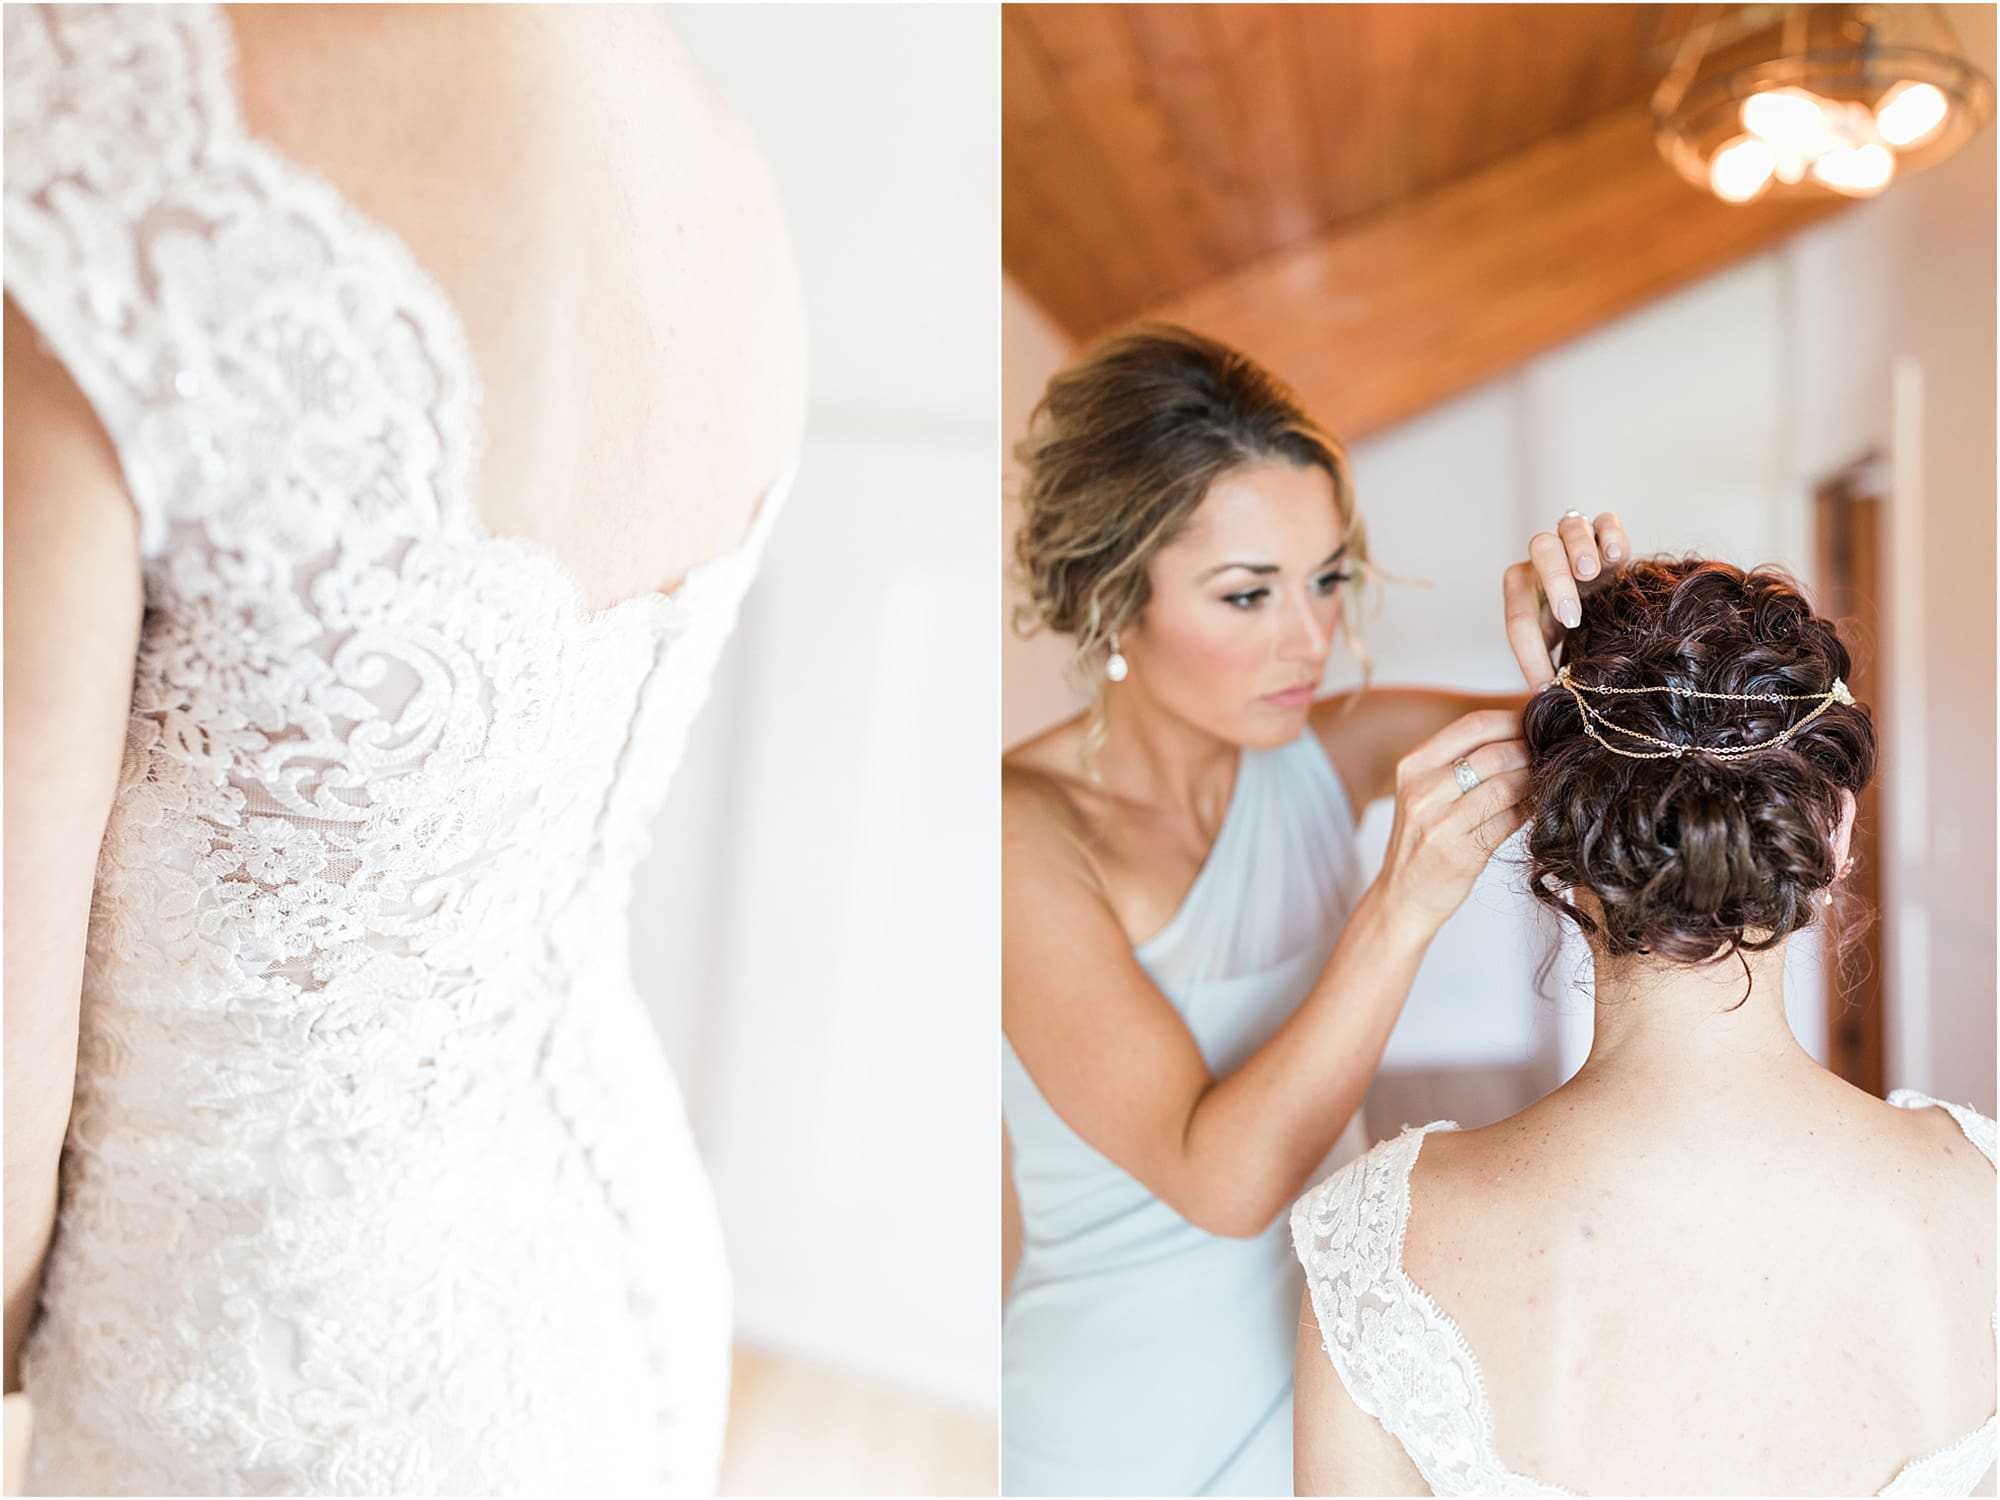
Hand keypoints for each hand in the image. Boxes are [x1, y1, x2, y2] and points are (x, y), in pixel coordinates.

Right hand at [1375, 709, 1530, 938]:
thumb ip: (1463, 762)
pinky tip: (1538, 808)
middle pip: (1494, 754)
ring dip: (1535, 781)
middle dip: (1531, 751)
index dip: (1513, 720)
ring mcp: (1440, 823)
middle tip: (1553, 754)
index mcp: (1413, 766)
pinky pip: (1510, 821)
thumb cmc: (1423, 839)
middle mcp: (1422, 791)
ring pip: (1507, 786)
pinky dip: (1531, 810)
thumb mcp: (1426, 792)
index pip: (1473, 726)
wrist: (1403, 896)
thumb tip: (1524, 732)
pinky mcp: (1462, 853)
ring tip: (1549, 780)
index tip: (1538, 723)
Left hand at [1502, 510, 1629, 688]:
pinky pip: (1607, 520)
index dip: (1528, 653)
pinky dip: (1611, 534)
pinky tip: (1616, 556)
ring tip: (1591, 572)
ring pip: (1569, 525)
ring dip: (1579, 548)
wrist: (1606, 601)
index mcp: (1525, 588)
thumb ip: (1548, 663)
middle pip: (1540, 550)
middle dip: (1554, 581)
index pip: (1518, 616)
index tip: (1545, 684)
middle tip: (1572, 617)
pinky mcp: (1609, 534)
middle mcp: (1546, 559)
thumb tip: (1543, 703)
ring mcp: (1577, 541)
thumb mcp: (1556, 648)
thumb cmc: (1575, 629)